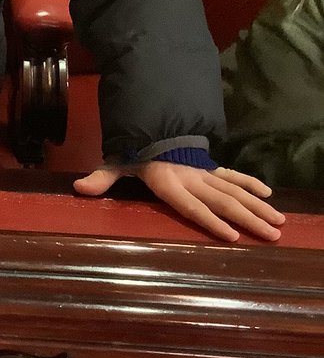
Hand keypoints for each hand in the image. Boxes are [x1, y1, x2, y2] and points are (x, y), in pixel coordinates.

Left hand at [74, 161, 284, 242]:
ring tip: (278, 222)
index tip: (231, 237)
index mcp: (169, 182)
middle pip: (223, 202)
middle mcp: (191, 178)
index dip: (210, 221)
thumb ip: (102, 178)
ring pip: (234, 191)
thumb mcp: (117, 163)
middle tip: (272, 234)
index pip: (192, 206)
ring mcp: (203, 172)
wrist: (151, 121)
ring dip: (257, 206)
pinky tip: (268, 195)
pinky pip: (233, 176)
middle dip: (248, 218)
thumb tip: (78, 189)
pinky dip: (250, 183)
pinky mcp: (210, 167)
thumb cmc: (134, 150)